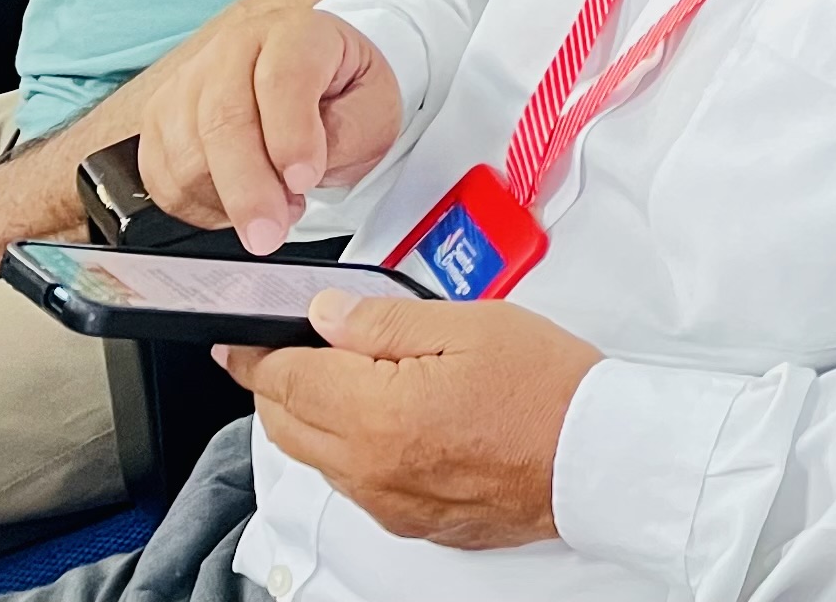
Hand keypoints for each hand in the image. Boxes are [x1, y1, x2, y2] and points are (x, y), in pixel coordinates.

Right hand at [141, 7, 400, 255]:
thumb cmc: (345, 93)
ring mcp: (189, 83)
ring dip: (228, 201)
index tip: (305, 181)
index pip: (282, 80)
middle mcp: (233, 49)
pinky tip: (238, 206)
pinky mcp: (160, 121)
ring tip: (276, 210)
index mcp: (295, 33)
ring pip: (187, 155)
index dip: (291, 136)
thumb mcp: (374, 107)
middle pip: (223, 121)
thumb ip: (346, 134)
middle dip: (248, 189)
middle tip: (270, 234)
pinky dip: (199, 206)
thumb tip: (298, 173)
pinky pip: (164, 178)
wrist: (317, 83)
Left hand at [226, 289, 595, 551]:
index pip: (284, 381)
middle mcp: (371, 470)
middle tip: (291, 348)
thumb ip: (385, 321)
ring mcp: (387, 502)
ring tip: (352, 374)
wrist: (597, 456)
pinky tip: (389, 416)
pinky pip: (354, 482)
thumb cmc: (549, 388)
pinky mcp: (408, 521)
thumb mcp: (471, 324)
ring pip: (315, 457)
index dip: (254, 354)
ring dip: (312, 416)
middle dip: (275, 384)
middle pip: (284, 426)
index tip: (238, 340)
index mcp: (379, 415)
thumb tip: (326, 314)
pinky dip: (350, 448)